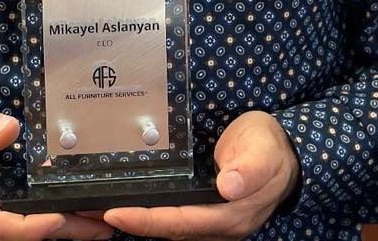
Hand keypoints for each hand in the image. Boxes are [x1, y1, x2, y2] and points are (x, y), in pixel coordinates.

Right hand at [0, 92, 112, 240]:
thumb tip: (10, 130)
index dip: (30, 229)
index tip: (59, 217)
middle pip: (16, 236)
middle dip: (62, 230)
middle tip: (102, 223)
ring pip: (15, 233)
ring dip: (56, 228)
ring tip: (96, 219)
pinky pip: (9, 225)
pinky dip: (39, 221)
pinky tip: (67, 210)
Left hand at [102, 111, 299, 240]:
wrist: (284, 151)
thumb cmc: (271, 148)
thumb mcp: (263, 152)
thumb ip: (248, 169)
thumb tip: (228, 186)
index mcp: (230, 217)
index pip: (180, 223)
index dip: (147, 221)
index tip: (115, 212)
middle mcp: (217, 225)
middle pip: (168, 228)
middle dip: (131, 221)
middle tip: (92, 210)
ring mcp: (211, 218)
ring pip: (168, 224)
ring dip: (136, 217)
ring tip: (101, 206)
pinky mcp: (205, 207)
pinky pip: (173, 213)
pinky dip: (150, 209)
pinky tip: (130, 199)